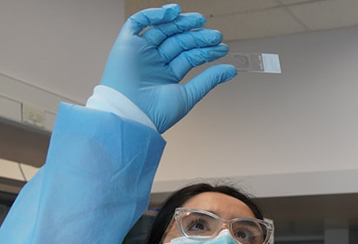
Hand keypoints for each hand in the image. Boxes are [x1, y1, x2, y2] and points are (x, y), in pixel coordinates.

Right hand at [100, 3, 236, 131]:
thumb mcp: (189, 94)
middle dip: (197, 36)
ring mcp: (141, 52)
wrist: (132, 115)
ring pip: (163, 30)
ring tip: (199, 21)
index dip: (206, 50)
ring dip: (181, 23)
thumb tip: (231, 70)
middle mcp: (154, 63)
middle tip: (215, 34)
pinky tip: (173, 13)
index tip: (222, 47)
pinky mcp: (126, 44)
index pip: (189, 57)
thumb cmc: (155, 113)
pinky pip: (138, 22)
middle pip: (178, 42)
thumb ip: (209, 80)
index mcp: (167, 76)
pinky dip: (154, 15)